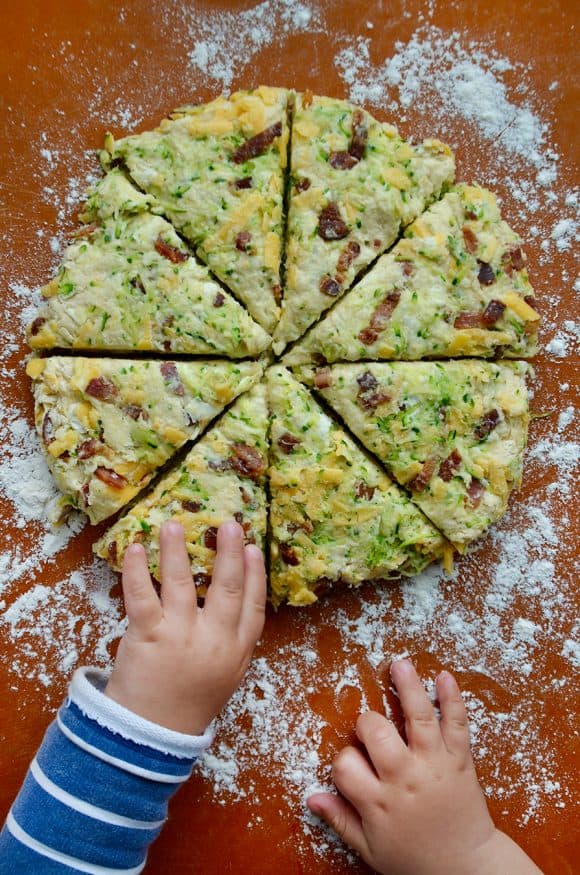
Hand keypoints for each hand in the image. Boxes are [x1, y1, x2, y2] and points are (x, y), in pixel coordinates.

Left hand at [104, 519, 265, 734]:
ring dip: (177, 550)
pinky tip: (135, 548)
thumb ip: (234, 640)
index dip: (256, 575)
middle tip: (229, 524)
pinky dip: (136, 570)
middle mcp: (213, 640)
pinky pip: (142, 595)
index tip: (254, 548)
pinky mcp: (147, 636)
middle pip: (226, 588)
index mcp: (237, 651)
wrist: (150, 736)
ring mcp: (180, 637)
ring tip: (173, 524)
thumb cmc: (189, 701)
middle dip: (229, 553)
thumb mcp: (227, 675)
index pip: (254, 606)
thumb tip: (239, 595)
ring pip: (182, 584)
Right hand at [307, 659, 542, 874]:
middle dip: (367, 724)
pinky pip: (457, 725)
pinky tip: (444, 677)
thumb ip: (340, 819)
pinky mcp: (460, 760)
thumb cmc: (416, 861)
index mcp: (379, 802)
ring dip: (408, 687)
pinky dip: (452, 699)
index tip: (352, 767)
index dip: (343, 761)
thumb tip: (310, 796)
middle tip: (371, 730)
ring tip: (399, 665)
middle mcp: (405, 778)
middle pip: (377, 732)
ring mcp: (434, 765)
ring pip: (418, 718)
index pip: (345, 764)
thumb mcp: (370, 849)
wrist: (467, 870)